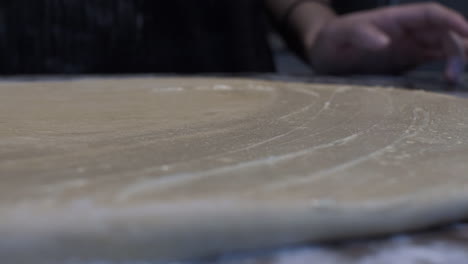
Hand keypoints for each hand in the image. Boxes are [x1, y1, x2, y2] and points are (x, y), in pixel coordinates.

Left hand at [308, 3, 467, 80]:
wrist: (324, 54)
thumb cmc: (330, 40)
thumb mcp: (338, 35)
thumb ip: (359, 34)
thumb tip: (385, 42)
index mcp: (394, 20)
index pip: (430, 14)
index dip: (452, 21)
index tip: (467, 34)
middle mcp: (406, 31)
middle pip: (443, 31)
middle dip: (458, 46)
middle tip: (456, 72)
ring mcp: (408, 46)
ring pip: (443, 46)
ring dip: (455, 58)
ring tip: (454, 78)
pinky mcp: (406, 61)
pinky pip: (434, 60)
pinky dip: (447, 67)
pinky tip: (450, 81)